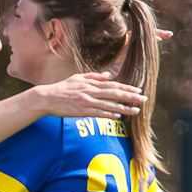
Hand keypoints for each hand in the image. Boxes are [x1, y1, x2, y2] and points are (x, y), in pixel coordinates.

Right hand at [29, 72, 144, 119]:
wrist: (47, 97)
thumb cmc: (62, 88)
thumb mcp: (78, 78)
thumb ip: (94, 76)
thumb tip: (107, 75)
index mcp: (91, 83)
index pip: (113, 85)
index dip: (127, 88)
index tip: (138, 90)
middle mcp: (91, 92)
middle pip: (115, 94)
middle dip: (131, 97)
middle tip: (144, 99)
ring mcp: (87, 102)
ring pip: (110, 105)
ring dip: (124, 108)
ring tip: (136, 111)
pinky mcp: (82, 111)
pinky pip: (98, 113)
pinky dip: (109, 114)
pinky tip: (119, 116)